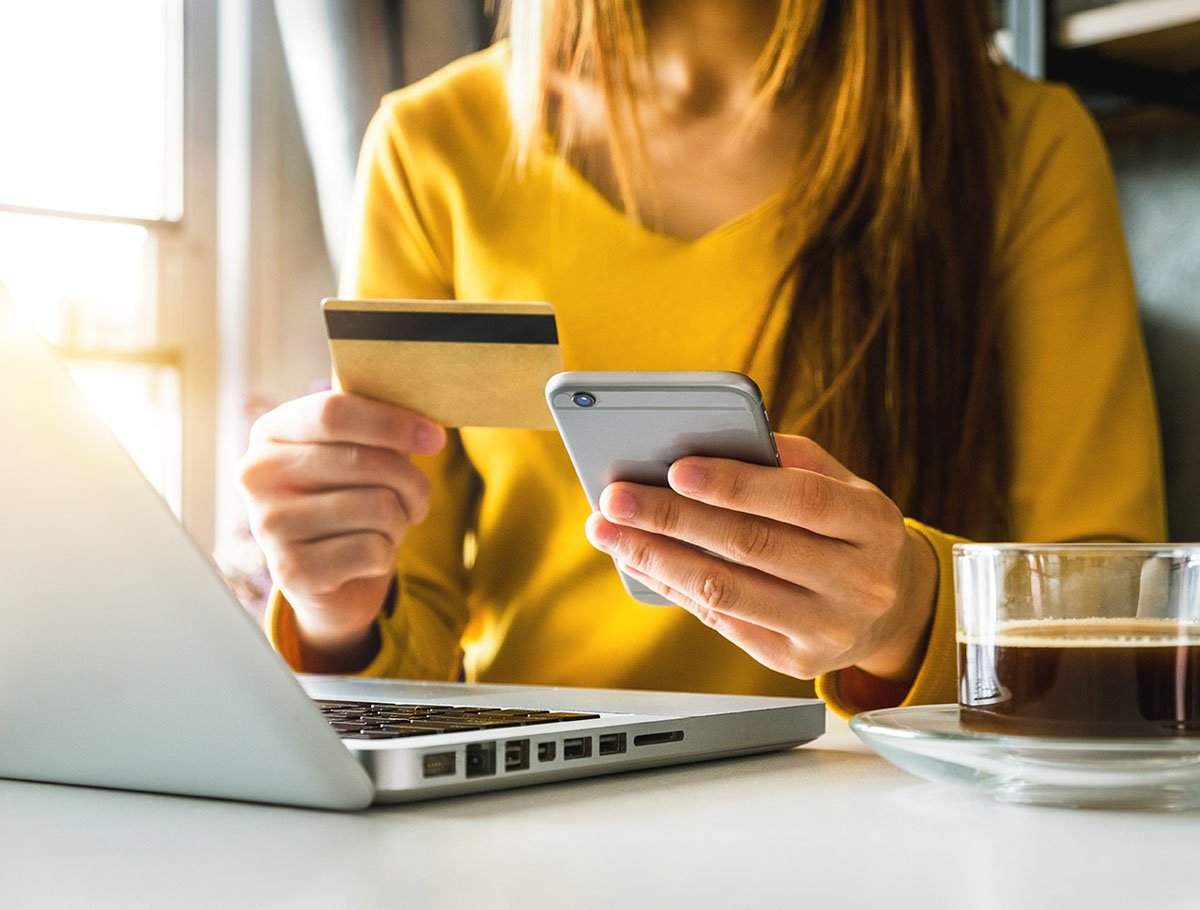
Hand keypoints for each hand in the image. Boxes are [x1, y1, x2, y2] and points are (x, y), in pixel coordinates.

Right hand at [238, 391, 445, 669]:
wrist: (333, 579)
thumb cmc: (351, 499)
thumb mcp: (360, 453)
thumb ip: (380, 428)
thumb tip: (426, 426)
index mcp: (271, 431)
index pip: (332, 412)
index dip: (392, 423)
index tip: (435, 438)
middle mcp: (257, 474)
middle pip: (361, 460)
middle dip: (411, 480)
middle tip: (419, 496)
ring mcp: (267, 524)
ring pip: (376, 506)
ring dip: (400, 520)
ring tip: (388, 527)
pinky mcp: (289, 570)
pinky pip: (371, 549)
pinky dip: (386, 554)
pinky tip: (369, 557)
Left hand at [584, 435, 937, 682]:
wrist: (894, 609)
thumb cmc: (849, 529)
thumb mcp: (841, 485)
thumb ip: (784, 459)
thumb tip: (703, 441)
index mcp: (874, 525)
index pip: (802, 500)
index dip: (737, 484)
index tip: (676, 468)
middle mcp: (859, 582)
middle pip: (751, 546)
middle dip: (672, 518)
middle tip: (616, 498)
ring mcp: (827, 628)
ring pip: (725, 590)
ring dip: (656, 558)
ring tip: (610, 532)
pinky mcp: (795, 660)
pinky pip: (720, 621)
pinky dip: (672, 587)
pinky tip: (640, 562)